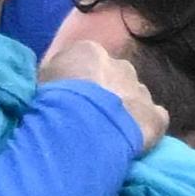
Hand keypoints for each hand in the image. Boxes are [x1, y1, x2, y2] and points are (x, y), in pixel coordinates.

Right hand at [39, 9, 171, 150]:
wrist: (80, 127)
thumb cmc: (52, 103)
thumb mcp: (39, 82)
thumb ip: (52, 78)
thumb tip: (53, 82)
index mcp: (90, 52)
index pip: (87, 62)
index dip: (80, 82)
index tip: (71, 100)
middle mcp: (121, 66)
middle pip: (115, 79)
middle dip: (106, 95)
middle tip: (90, 119)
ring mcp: (141, 91)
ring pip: (134, 99)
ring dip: (124, 113)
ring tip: (108, 135)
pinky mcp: (156, 117)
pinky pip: (153, 120)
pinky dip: (144, 129)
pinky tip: (132, 143)